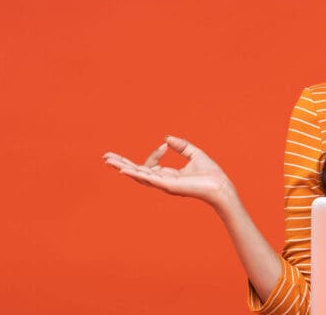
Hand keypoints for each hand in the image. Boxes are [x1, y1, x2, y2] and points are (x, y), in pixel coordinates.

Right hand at [102, 135, 236, 209]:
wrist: (220, 186)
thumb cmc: (211, 174)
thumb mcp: (195, 154)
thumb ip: (182, 146)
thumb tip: (167, 138)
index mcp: (168, 175)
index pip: (151, 165)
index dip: (154, 154)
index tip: (165, 145)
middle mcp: (163, 181)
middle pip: (137, 172)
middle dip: (122, 164)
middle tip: (105, 157)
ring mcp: (164, 185)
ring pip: (138, 175)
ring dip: (123, 167)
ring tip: (108, 161)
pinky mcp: (168, 186)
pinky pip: (148, 179)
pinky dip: (135, 174)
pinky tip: (123, 170)